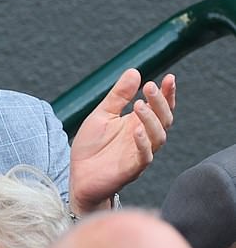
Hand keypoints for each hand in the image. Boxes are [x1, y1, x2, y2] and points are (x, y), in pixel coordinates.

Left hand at [69, 69, 174, 213]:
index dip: (167, 94)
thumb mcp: (102, 115)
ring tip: (139, 105)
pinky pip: (144, 157)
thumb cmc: (91, 147)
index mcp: (137, 123)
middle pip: (164, 119)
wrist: (78, 176)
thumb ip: (117, 96)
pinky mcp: (131, 169)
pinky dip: (143, 143)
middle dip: (160, 103)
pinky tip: (136, 130)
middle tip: (150, 87)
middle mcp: (143, 137)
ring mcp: (139, 153)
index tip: (169, 78)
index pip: (159, 107)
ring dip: (151, 120)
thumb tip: (134, 71)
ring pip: (158, 137)